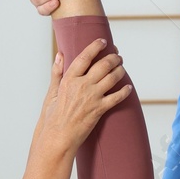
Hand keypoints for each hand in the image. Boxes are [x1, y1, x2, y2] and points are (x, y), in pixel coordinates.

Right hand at [34, 38, 132, 153]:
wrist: (57, 137)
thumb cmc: (52, 117)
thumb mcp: (52, 92)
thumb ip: (57, 73)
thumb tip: (60, 55)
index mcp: (69, 79)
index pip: (85, 57)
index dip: (95, 46)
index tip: (103, 41)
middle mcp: (82, 85)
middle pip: (103, 65)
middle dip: (113, 58)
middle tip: (117, 56)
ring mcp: (92, 97)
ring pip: (112, 77)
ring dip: (120, 70)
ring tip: (122, 68)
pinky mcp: (99, 109)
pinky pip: (117, 97)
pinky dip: (125, 91)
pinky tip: (128, 87)